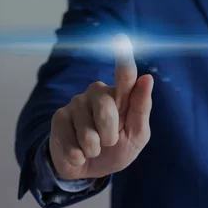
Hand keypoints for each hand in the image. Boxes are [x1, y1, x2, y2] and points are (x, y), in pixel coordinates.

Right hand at [49, 34, 153, 179]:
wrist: (87, 169)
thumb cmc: (116, 149)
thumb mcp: (136, 136)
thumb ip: (141, 110)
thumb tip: (147, 78)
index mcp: (121, 95)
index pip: (125, 76)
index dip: (123, 57)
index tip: (120, 39)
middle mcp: (98, 92)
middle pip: (106, 110)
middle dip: (110, 136)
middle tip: (109, 143)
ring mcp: (77, 102)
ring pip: (88, 132)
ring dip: (93, 148)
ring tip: (93, 148)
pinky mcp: (59, 117)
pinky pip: (72, 143)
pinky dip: (78, 155)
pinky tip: (78, 152)